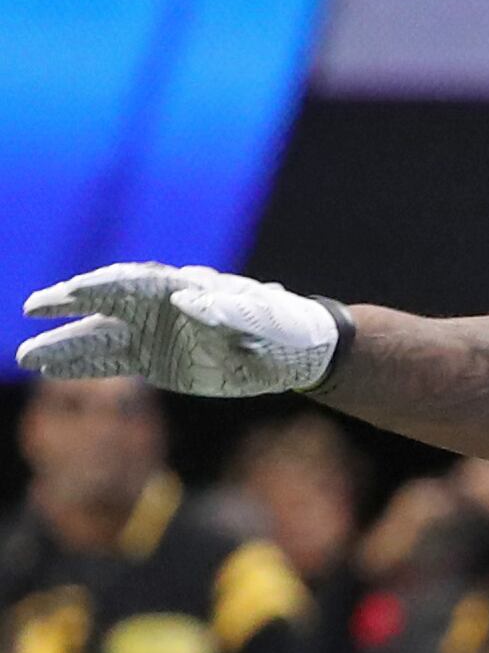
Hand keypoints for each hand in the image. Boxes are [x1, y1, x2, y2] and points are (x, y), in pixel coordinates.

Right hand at [22, 263, 344, 395]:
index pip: (135, 283)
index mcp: (186, 289)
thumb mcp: (264, 320)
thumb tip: (186, 299)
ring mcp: (155, 334)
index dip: (103, 286)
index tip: (72, 292)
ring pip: (102, 337)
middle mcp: (162, 308)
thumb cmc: (284, 327)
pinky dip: (82, 366)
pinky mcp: (156, 361)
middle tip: (33, 307)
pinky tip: (51, 369)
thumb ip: (227, 310)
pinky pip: (112, 362)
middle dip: (70, 307)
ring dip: (65, 346)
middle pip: (107, 305)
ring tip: (27, 356)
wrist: (297, 351)